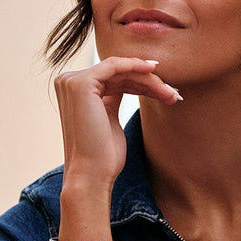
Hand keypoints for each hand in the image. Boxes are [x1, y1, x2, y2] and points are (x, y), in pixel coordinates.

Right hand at [54, 57, 181, 186]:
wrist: (93, 174)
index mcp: (74, 91)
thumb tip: (125, 85)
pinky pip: (114, 66)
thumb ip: (111, 99)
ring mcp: (72, 82)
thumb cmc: (104, 156)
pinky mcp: (80, 84)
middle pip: (117, 73)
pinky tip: (153, 72)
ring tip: (170, 93)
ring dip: (148, 79)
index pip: (112, 79)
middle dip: (148, 82)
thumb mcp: (109, 120)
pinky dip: (135, 66)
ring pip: (119, 70)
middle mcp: (68, 82)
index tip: (165, 90)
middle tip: (172, 93)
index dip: (140, 82)